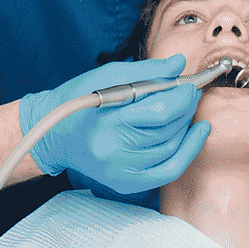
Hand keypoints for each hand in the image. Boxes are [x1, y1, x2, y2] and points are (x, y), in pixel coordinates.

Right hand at [18, 55, 209, 194]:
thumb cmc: (79, 99)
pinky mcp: (126, 183)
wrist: (53, 133)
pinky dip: (186, 152)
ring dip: (186, 126)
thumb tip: (179, 64)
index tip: (190, 83)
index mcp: (108, 122)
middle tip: (191, 92)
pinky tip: (195, 133)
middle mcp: (115, 152)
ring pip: (171, 149)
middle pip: (167, 131)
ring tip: (189, 107)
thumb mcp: (108, 75)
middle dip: (186, 108)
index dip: (181, 96)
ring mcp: (121, 172)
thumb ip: (146, 71)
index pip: (160, 112)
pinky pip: (167, 171)